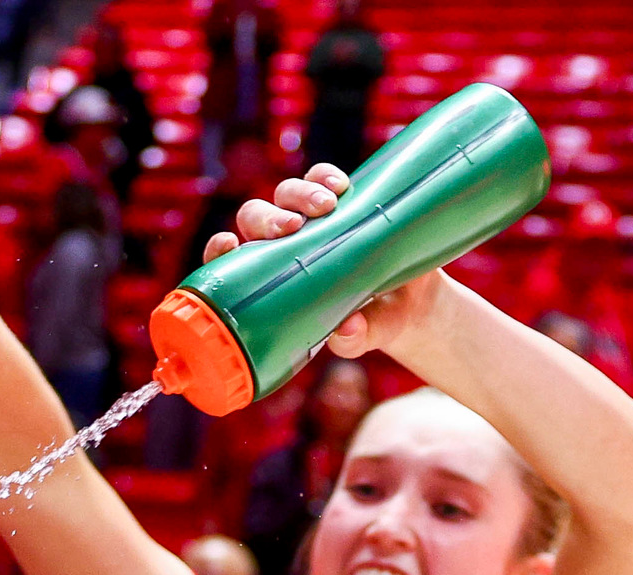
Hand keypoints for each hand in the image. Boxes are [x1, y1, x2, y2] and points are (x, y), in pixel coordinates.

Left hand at [199, 162, 447, 358]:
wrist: (412, 299)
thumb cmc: (373, 323)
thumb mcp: (365, 335)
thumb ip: (353, 339)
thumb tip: (348, 330)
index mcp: (272, 279)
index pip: (230, 261)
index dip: (220, 250)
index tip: (228, 244)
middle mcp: (284, 245)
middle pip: (255, 218)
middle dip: (265, 218)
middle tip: (290, 229)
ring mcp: (312, 220)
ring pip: (285, 193)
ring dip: (298, 195)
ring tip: (326, 207)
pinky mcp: (341, 200)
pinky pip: (320, 177)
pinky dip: (325, 177)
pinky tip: (340, 186)